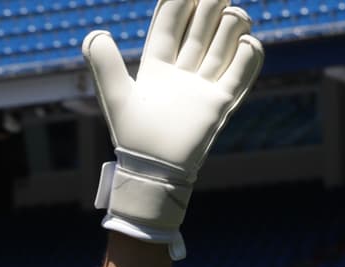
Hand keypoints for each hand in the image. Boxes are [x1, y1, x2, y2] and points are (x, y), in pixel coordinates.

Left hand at [83, 0, 263, 257]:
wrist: (154, 171)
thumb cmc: (133, 136)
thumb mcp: (115, 95)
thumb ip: (105, 63)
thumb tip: (94, 33)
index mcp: (156, 65)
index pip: (170, 24)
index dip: (179, 1)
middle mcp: (182, 71)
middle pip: (201, 27)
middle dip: (209, 6)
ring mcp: (203, 85)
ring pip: (224, 43)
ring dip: (231, 24)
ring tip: (232, 15)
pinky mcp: (220, 103)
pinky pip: (242, 72)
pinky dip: (249, 54)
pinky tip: (247, 42)